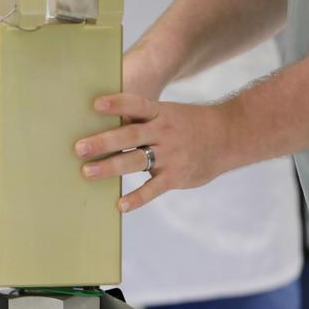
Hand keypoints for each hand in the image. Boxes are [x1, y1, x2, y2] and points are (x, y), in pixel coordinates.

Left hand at [75, 94, 236, 211]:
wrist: (230, 137)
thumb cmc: (188, 125)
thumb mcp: (168, 114)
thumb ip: (141, 121)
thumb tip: (104, 125)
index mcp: (160, 114)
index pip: (137, 105)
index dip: (117, 104)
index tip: (94, 104)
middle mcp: (164, 133)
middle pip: (130, 136)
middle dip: (103, 142)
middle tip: (78, 148)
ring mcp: (170, 155)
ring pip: (136, 161)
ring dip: (110, 167)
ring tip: (87, 173)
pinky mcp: (176, 176)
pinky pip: (153, 189)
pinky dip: (137, 198)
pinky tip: (120, 205)